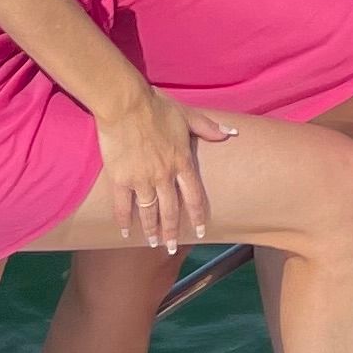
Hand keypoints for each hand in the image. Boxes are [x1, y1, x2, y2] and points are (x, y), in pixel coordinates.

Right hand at [99, 85, 223, 252]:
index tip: (200, 232)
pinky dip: (124, 221)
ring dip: (151, 230)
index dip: (197, 216)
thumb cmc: (157, 107)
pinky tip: (125, 233)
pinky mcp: (120, 179)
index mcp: (181, 161)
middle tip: (171, 248)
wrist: (126, 104)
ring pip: (149, 212)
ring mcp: (141, 179)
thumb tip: (232, 133)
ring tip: (152, 244)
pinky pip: (122, 206)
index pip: (194, 196)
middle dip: (172, 232)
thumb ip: (209, 127)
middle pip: (171, 210)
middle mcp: (164, 175)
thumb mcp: (187, 115)